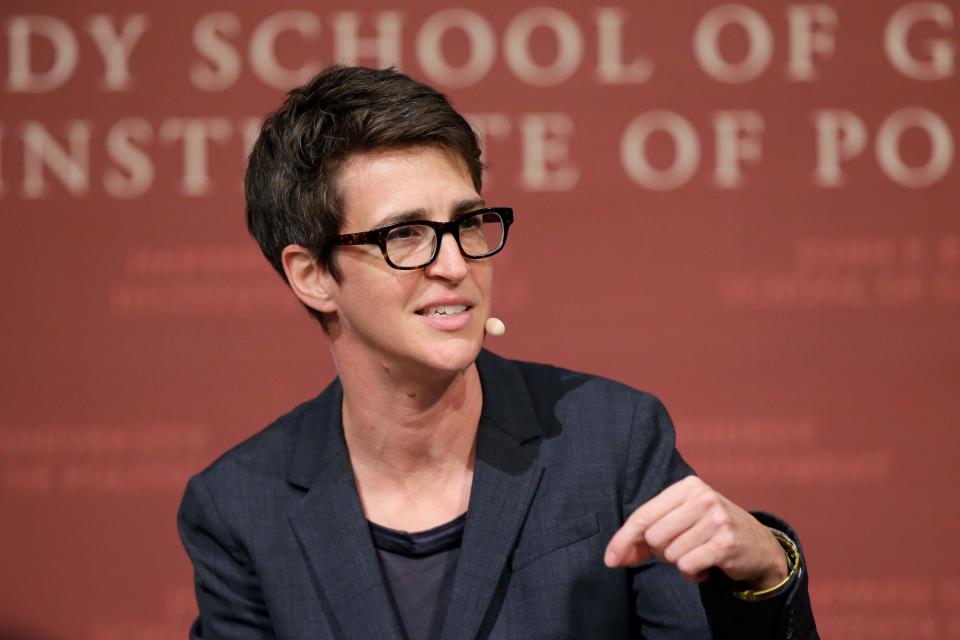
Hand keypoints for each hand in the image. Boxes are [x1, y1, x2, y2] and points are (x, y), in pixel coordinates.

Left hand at [604, 476, 787, 588]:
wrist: (759, 546)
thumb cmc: (709, 531)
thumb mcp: (681, 522)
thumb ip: (646, 536)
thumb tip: (614, 558)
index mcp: (687, 486)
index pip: (643, 515)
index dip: (623, 540)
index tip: (611, 560)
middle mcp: (702, 497)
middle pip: (653, 537)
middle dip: (661, 552)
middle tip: (683, 549)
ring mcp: (716, 519)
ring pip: (670, 554)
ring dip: (680, 563)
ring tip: (698, 554)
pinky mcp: (726, 543)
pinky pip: (687, 567)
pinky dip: (693, 574)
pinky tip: (707, 567)